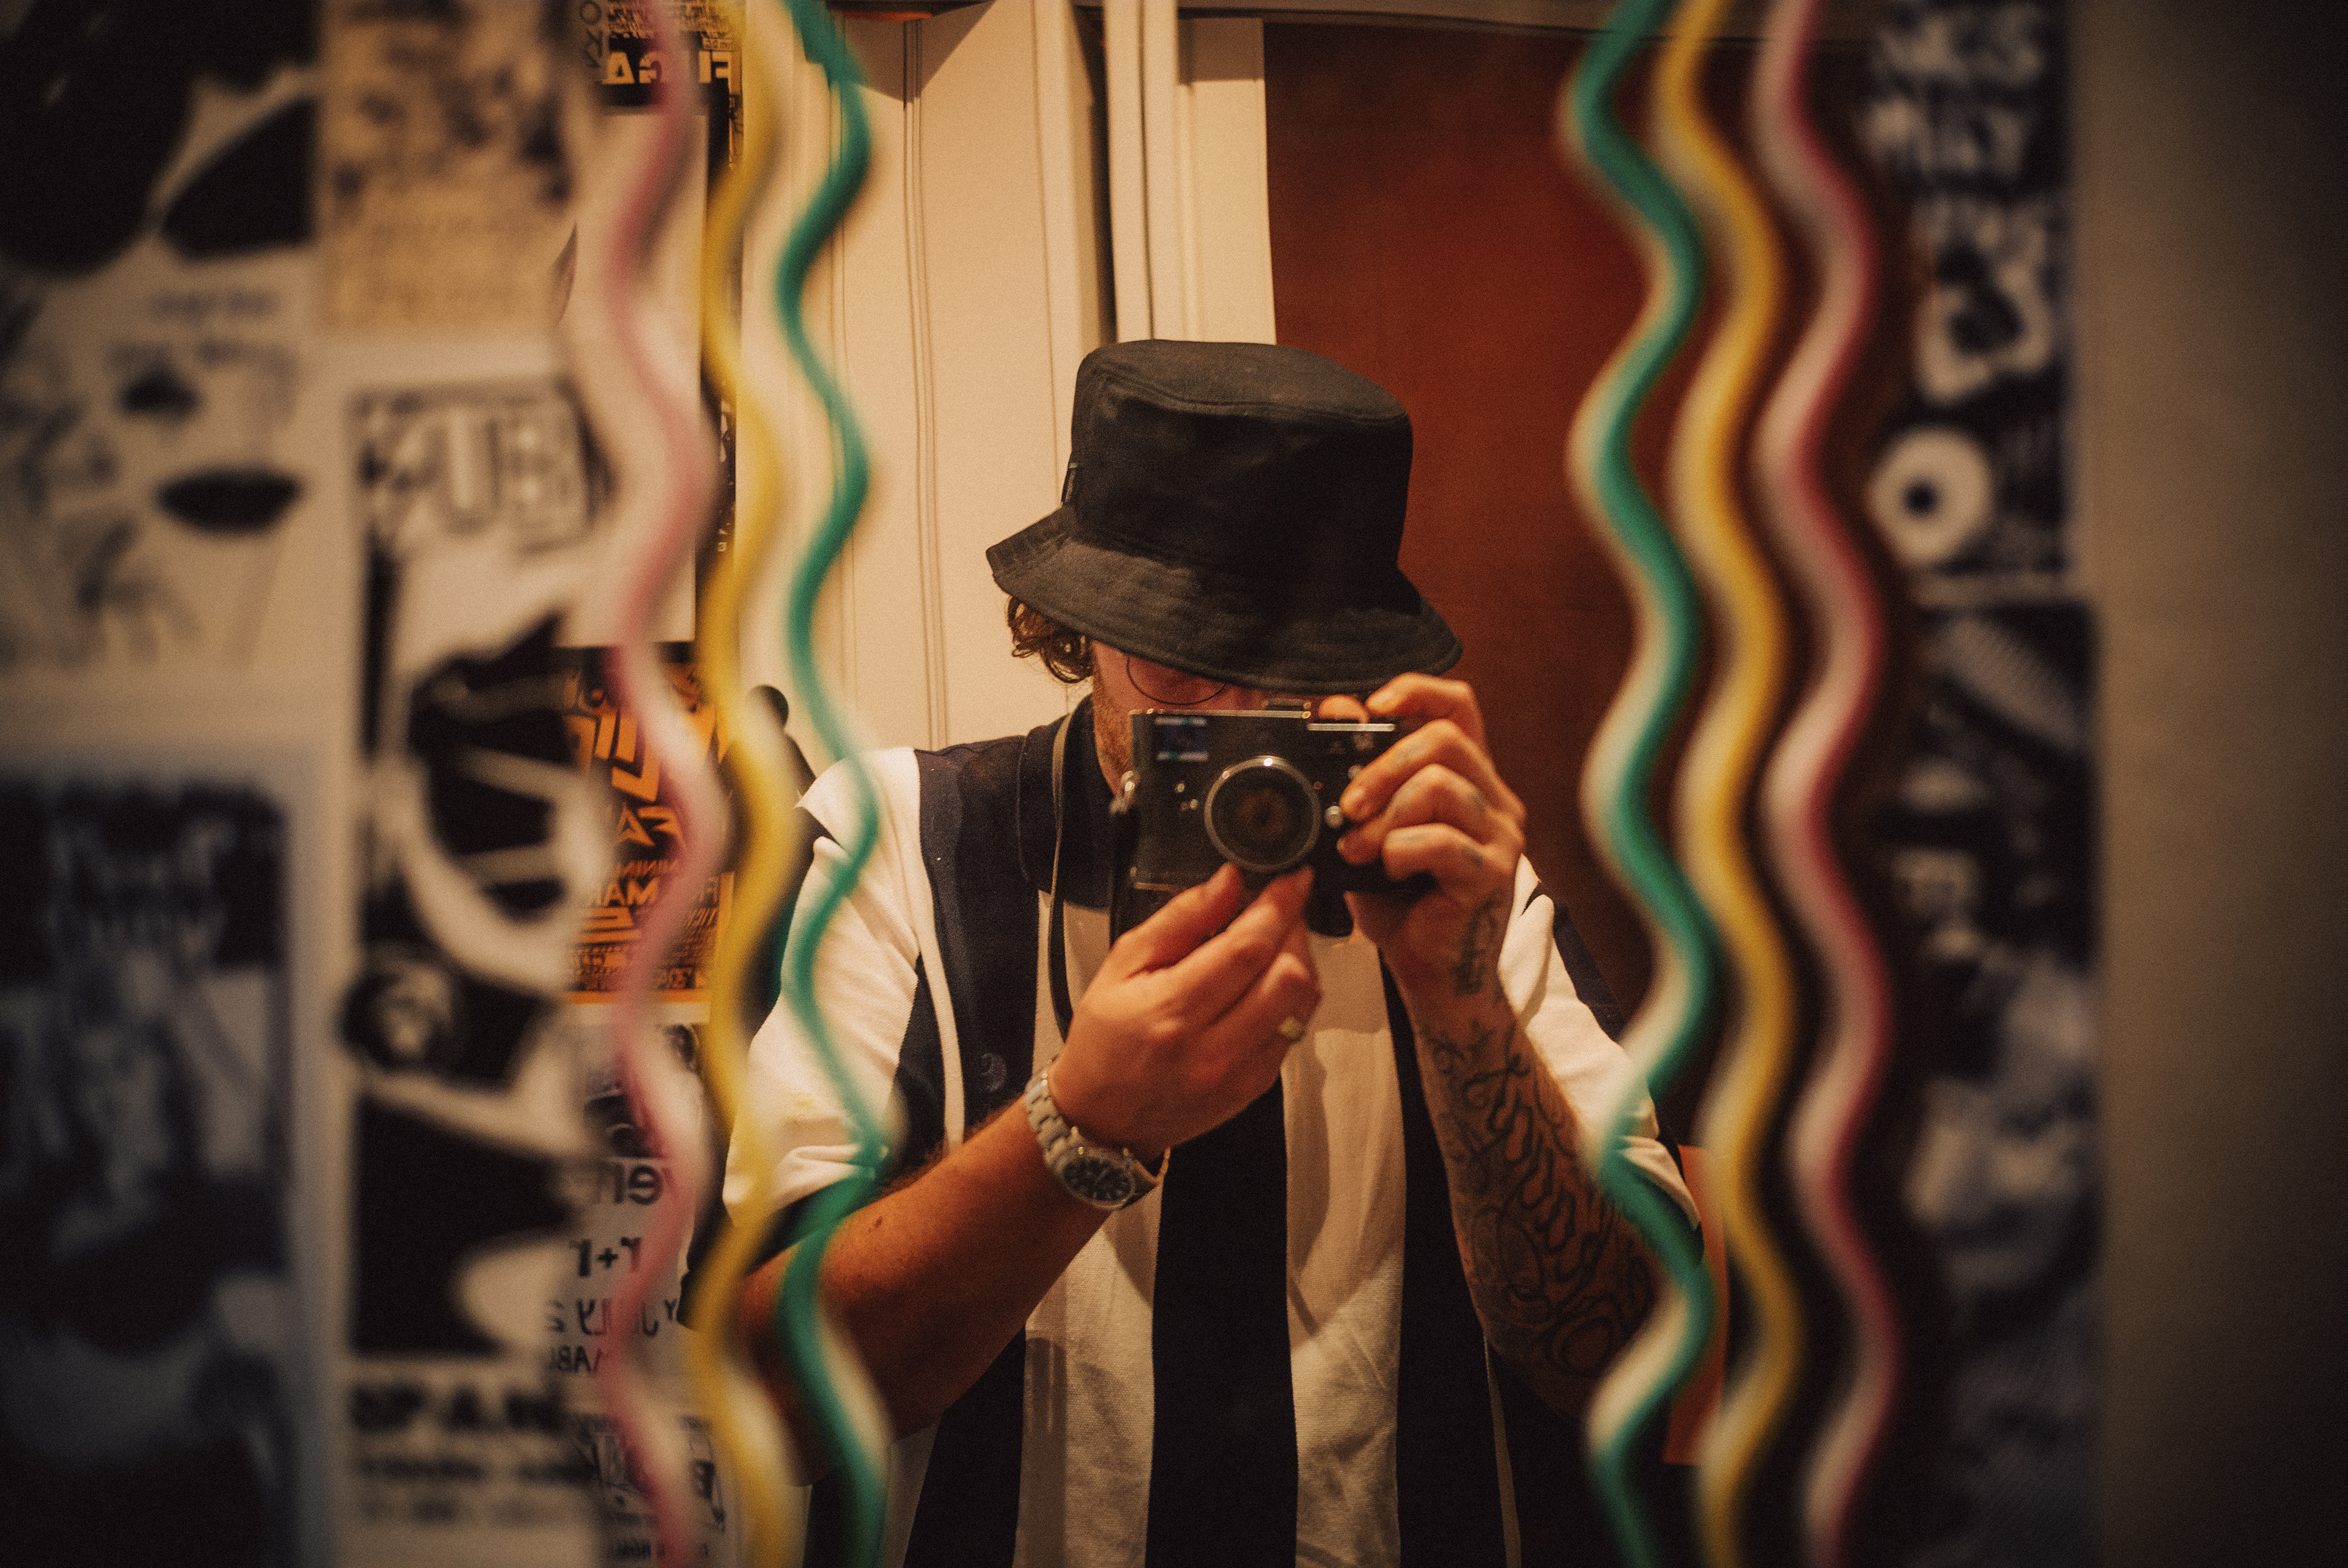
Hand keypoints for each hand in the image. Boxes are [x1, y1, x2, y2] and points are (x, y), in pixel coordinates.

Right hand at [1046, 864, 1320, 1157]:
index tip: (1291, 879)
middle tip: (1280, 909)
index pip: (1247, 949)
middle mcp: (1212, 1048)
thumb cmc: (1104, 1041)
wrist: (1101, 1117)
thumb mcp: (1122, 965)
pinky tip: (1267, 983)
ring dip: (1300, 962)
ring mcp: (1238, 1073)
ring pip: (1302, 1004)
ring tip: (1276, 943)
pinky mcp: (1254, 1088)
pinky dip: (1293, 998)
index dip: (1278, 906)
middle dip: (1295, 929)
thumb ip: (1180, 920)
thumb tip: (1228, 882)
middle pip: (1289, 975)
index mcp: (1172, 1011)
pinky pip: (1295, 1032)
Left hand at [1319, 675, 1527, 994]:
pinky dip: (1401, 851)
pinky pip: (1442, 841)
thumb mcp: (1371, 832)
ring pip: (1439, 786)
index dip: (1418, 691)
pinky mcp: (1494, 874)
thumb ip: (1359, 780)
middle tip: (1348, 805)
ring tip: (1358, 847)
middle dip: (1382, 766)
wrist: (1430, 973)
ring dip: (1384, 814)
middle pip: (1443, 741)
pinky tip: (1388, 870)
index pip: (1459, 707)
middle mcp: (1495, 800)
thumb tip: (1335, 714)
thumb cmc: (1402, 903)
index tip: (1373, 705)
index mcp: (1469, 779)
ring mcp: (1501, 836)